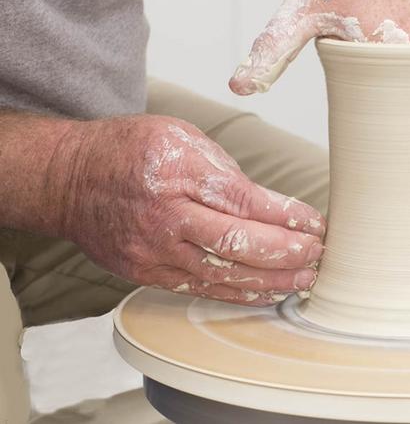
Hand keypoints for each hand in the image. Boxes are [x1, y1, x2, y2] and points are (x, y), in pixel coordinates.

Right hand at [60, 115, 325, 304]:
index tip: (318, 224)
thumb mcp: (181, 136)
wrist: (69, 179)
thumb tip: (269, 206)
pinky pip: (202, 288)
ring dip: (272, 280)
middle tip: (320, 255)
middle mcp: (166, 215)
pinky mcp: (148, 273)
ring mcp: (154, 250)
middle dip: (288, 253)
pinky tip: (270, 292)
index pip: (246, 201)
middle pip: (239, 243)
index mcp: (177, 171)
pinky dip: (240, 293)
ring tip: (306, 279)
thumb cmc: (129, 150)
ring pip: (224, 274)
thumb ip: (225, 170)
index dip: (288, 217)